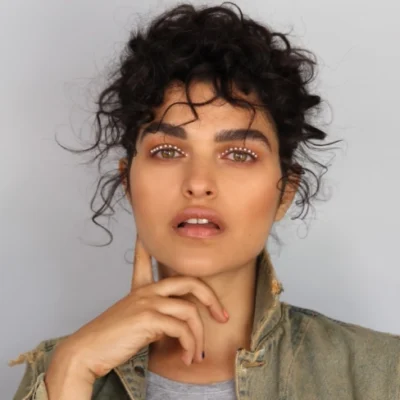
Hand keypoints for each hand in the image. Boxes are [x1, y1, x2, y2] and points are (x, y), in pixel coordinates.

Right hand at [55, 234, 228, 381]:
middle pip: (189, 282)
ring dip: (199, 337)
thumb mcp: (134, 321)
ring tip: (197, 354)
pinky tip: (186, 357)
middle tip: (222, 316)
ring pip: (190, 312)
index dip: (148, 244)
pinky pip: (182, 330)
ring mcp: (147, 302)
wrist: (87, 351)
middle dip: (211, 298)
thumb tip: (177, 326)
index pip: (145, 258)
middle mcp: (146, 291)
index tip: (147, 231)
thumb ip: (156, 317)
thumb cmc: (111, 339)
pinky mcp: (148, 318)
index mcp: (140, 289)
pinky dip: (189, 346)